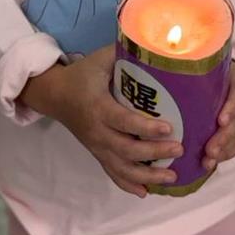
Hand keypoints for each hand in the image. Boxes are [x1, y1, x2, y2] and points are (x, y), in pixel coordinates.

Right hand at [21, 46, 182, 197]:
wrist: (55, 95)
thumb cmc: (82, 74)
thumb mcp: (100, 58)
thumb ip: (125, 52)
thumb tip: (155, 42)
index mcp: (98, 107)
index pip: (124, 121)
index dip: (146, 127)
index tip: (170, 128)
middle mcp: (97, 131)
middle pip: (126, 150)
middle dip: (154, 153)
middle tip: (179, 149)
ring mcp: (96, 146)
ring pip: (122, 168)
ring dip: (147, 176)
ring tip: (172, 176)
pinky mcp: (97, 154)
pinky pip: (112, 173)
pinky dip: (128, 185)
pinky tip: (145, 192)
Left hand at [202, 63, 234, 173]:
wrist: (231, 79)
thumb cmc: (211, 73)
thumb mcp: (208, 68)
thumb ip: (192, 71)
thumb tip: (160, 75)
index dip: (232, 108)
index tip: (221, 121)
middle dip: (225, 137)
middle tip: (210, 150)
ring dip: (224, 150)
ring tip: (208, 162)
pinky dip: (226, 154)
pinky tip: (212, 162)